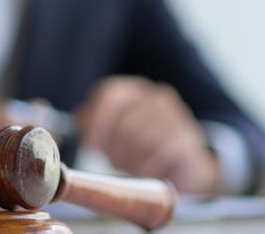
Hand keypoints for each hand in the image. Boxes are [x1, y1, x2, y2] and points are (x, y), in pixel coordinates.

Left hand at [76, 76, 220, 193]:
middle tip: (115, 163)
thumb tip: (78, 119)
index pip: (110, 94)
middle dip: (114, 149)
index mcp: (132, 91)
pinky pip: (160, 152)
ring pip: (141, 139)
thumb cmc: (140, 150)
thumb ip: (93, 126)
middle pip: (124, 121)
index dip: (96, 120)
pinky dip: (148, 167)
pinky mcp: (186, 138)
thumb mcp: (112, 136)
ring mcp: (174, 115)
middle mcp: (154, 97)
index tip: (90, 145)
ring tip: (131, 168)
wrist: (184, 166)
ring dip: (131, 160)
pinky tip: (146, 173)